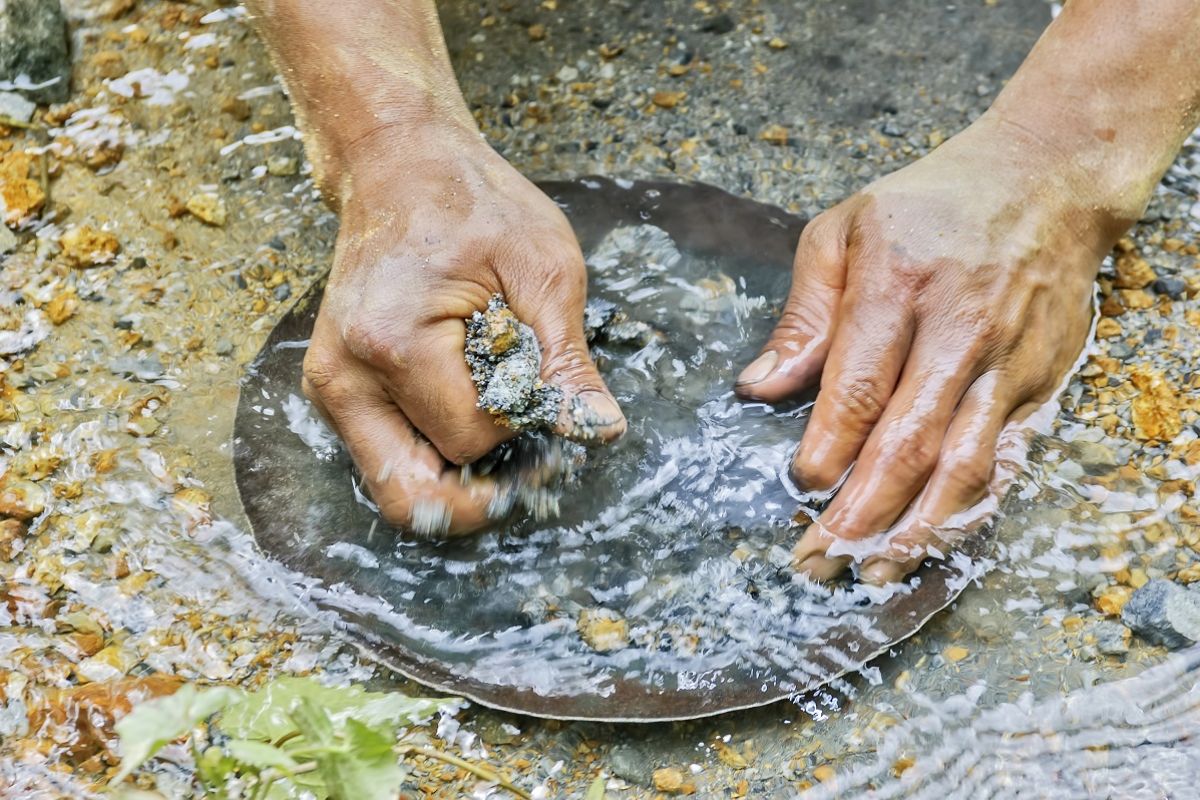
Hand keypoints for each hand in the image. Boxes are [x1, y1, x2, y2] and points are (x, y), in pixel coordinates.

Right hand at [301, 125, 624, 534]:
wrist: (400, 164)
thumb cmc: (474, 204)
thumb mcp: (544, 271)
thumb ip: (567, 362)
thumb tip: (600, 431)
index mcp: (393, 342)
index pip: (472, 439)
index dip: (523, 432)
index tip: (553, 402)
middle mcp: (344, 376)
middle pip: (415, 492)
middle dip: (482, 484)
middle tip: (531, 454)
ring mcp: (330, 386)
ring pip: (396, 486)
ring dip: (454, 476)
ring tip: (500, 424)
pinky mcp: (334, 389)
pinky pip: (386, 456)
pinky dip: (432, 453)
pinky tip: (469, 411)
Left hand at [736, 115, 1124, 583]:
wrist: (1048, 179)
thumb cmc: (930, 205)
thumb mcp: (844, 229)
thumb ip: (803, 314)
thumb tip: (758, 387)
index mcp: (898, 287)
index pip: (859, 390)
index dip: (827, 449)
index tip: (798, 488)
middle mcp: (959, 332)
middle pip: (908, 444)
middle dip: (859, 515)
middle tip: (816, 560)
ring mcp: (1008, 364)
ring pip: (964, 467)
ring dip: (915, 531)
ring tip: (872, 572)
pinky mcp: (1040, 384)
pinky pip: (1008, 462)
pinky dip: (972, 511)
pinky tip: (936, 542)